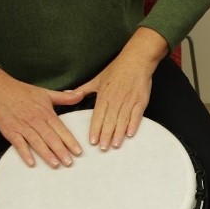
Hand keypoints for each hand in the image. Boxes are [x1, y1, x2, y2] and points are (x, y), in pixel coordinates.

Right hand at [0, 68, 84, 167]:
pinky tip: (32, 163)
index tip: (79, 151)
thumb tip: (81, 94)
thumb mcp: (46, 93)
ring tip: (55, 164)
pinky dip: (25, 153)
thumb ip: (64, 97)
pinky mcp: (10, 131)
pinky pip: (18, 144)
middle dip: (61, 151)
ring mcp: (23, 126)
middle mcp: (36, 121)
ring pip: (37, 142)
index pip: (61, 129)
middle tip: (69, 163)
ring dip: (46, 154)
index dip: (70, 141)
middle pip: (51, 138)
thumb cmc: (23, 92)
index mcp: (46, 113)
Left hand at [73, 27, 167, 149]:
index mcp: (104, 95)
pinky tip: (130, 134)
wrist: (136, 60)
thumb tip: (68, 93)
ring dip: (118, 133)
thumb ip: (83, 89)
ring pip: (122, 120)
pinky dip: (134, 124)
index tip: (92, 141)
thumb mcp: (98, 79)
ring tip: (115, 145)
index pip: (98, 115)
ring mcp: (129, 100)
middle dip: (106, 135)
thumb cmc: (117, 69)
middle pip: (110, 120)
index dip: (95, 129)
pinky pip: (136, 115)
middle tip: (103, 148)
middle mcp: (116, 99)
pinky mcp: (141, 100)